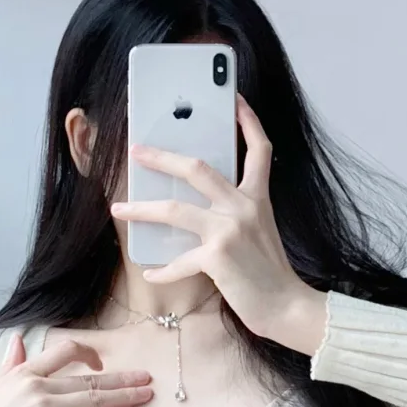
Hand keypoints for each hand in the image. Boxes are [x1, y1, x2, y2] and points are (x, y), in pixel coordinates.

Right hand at [0, 336, 152, 406]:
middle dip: (121, 379)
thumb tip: (17, 341)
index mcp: (24, 372)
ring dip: (124, 397)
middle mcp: (37, 386)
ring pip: (94, 400)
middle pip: (89, 379)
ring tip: (145, 396)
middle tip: (146, 378)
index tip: (103, 361)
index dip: (89, 353)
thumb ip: (11, 365)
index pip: (64, 350)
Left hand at [109, 96, 327, 352]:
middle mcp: (244, 207)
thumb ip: (237, 214)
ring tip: (118, 209)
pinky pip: (179, 260)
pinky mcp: (217, 257)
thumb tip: (196, 206)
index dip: (247, 121)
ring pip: (175, 209)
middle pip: (198, 167)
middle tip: (137, 151)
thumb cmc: (271, 274)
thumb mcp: (261, 232)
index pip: (259, 150)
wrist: (287, 307)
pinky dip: (162, 269)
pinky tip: (150, 272)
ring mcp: (229, 230)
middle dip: (163, 156)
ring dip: (141, 208)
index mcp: (258, 198)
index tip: (234, 99)